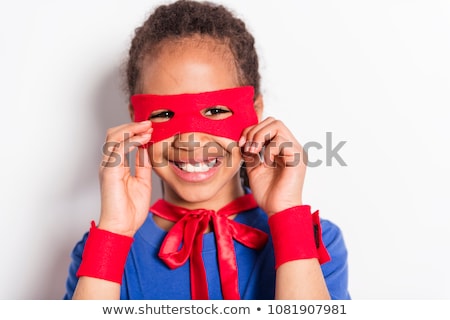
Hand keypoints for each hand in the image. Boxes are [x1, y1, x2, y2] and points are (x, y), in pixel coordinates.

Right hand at [97, 121, 152, 235]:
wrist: (122, 228)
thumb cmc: (131, 210)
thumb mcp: (143, 182)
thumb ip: (142, 165)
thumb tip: (147, 149)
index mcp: (117, 166)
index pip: (121, 141)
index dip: (135, 132)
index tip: (151, 129)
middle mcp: (110, 164)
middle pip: (115, 134)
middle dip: (132, 126)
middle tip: (149, 123)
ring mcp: (108, 167)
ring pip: (114, 137)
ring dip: (132, 129)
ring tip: (148, 127)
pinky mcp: (109, 172)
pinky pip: (118, 149)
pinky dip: (131, 140)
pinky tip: (144, 140)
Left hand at [239, 117, 306, 215]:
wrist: (278, 211)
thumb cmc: (268, 194)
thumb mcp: (254, 168)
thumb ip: (251, 153)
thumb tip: (243, 140)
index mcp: (283, 149)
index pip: (269, 126)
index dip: (252, 131)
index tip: (241, 145)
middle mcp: (291, 147)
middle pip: (274, 121)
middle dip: (255, 131)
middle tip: (247, 148)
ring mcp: (296, 151)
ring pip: (277, 125)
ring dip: (260, 138)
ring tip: (254, 153)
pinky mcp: (297, 158)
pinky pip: (281, 141)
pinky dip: (268, 150)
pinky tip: (267, 163)